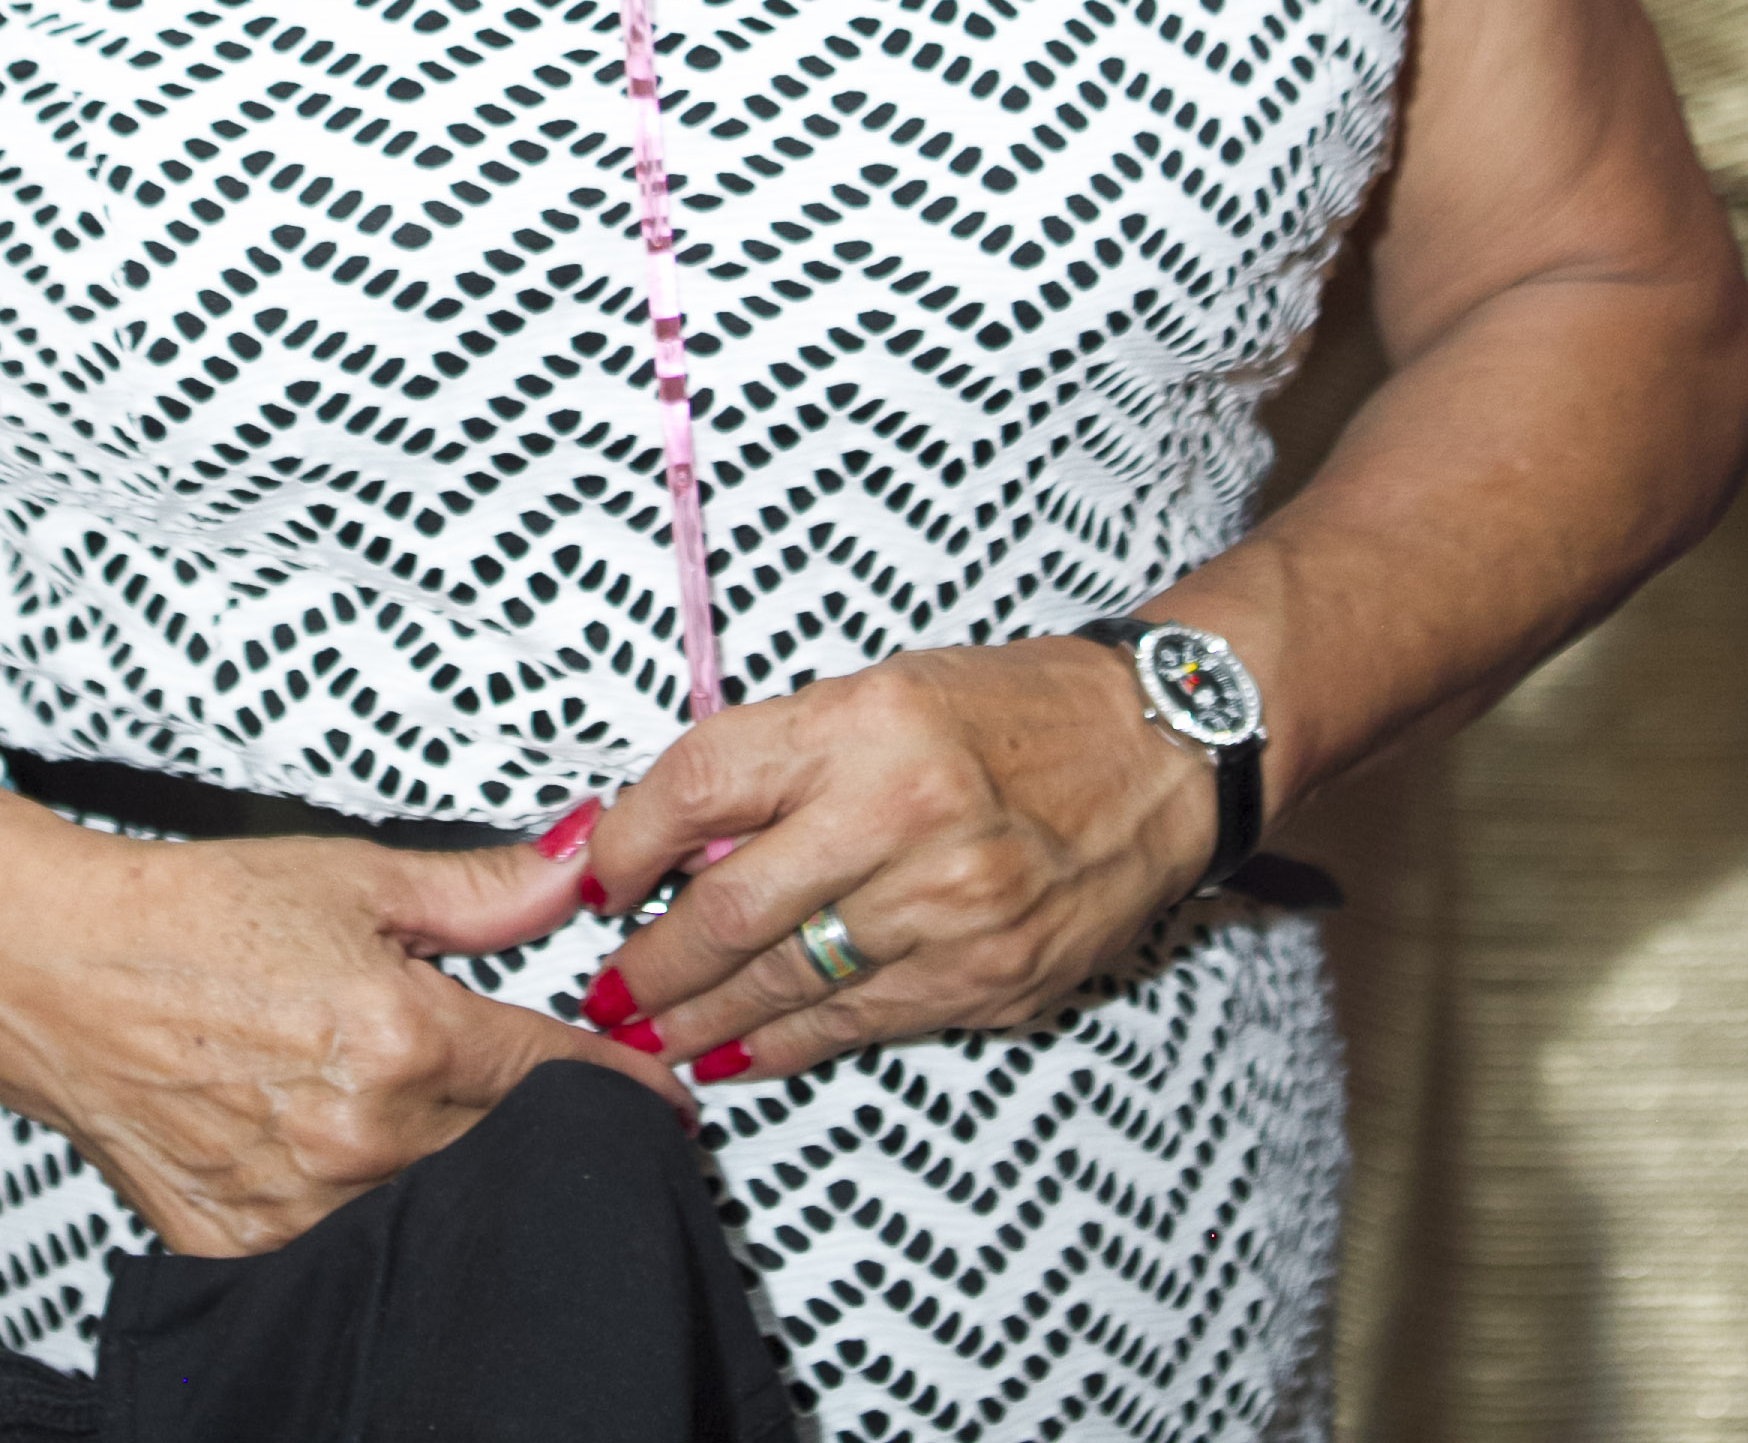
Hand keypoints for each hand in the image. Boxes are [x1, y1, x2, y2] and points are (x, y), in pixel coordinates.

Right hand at [0, 779, 692, 1252]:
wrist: (54, 969)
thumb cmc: (188, 912)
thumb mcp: (351, 875)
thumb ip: (480, 890)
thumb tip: (576, 870)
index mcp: (401, 1037)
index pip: (556, 1075)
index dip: (621, 1080)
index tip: (658, 1093)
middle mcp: (360, 1138)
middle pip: (509, 1149)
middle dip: (542, 1122)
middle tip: (546, 1088)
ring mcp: (303, 1208)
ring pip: (436, 1200)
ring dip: (459, 1163)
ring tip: (427, 1105)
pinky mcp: (248, 1248)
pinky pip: (349, 1239)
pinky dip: (371, 1201)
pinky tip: (352, 1145)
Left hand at [575, 642, 1217, 1081]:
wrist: (1158, 752)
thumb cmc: (1012, 708)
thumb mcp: (883, 692)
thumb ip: (785, 763)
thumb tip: (675, 841)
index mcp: (865, 722)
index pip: (703, 783)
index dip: (626, 842)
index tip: (590, 879)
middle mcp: (903, 815)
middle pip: (731, 908)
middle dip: (650, 963)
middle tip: (602, 991)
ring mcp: (950, 910)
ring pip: (788, 984)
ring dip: (701, 1019)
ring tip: (644, 1037)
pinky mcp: (988, 980)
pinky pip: (861, 1023)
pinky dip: (787, 1044)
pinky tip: (738, 1055)